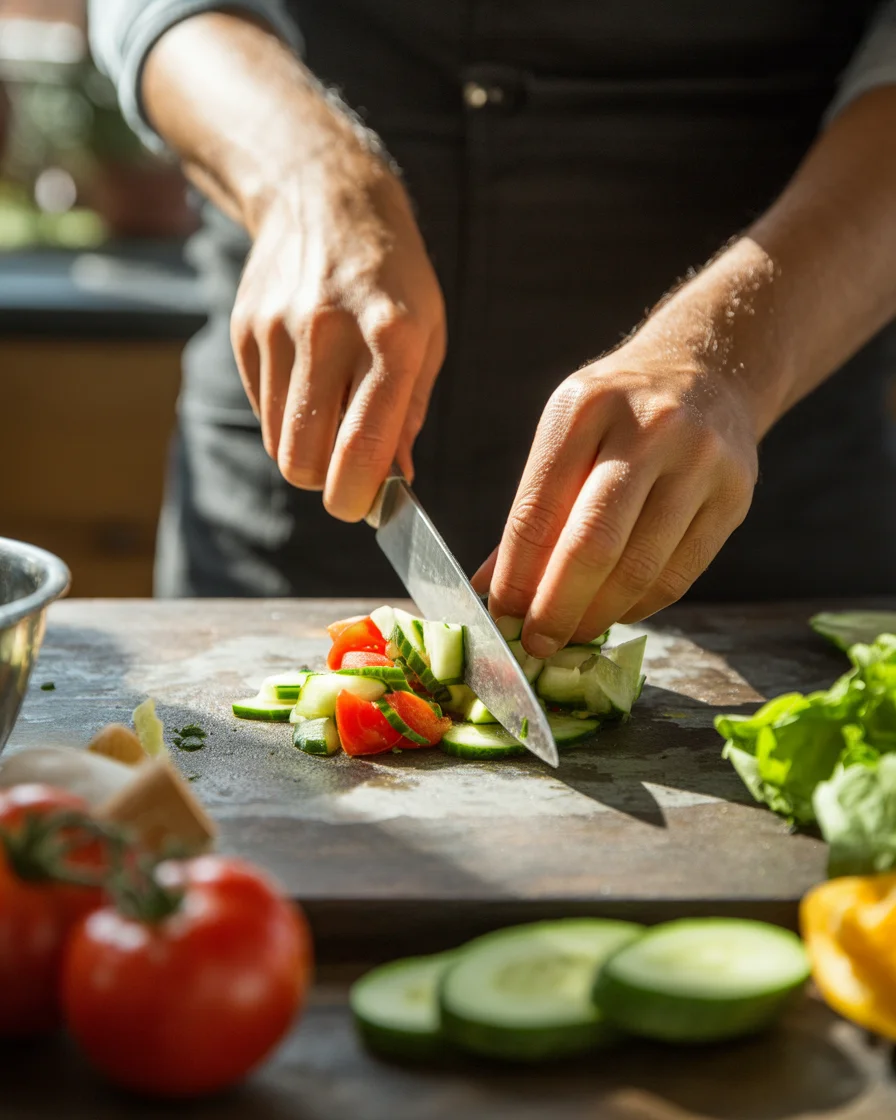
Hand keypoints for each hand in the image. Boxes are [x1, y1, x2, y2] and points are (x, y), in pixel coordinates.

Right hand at [231, 158, 445, 520]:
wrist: (327, 198)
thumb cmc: (394, 279)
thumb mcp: (427, 336)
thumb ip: (410, 414)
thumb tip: (393, 483)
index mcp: (393, 336)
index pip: (363, 445)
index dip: (358, 496)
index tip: (363, 507)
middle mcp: (329, 331)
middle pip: (305, 458)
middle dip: (326, 484)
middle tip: (347, 473)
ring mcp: (278, 329)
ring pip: (278, 442)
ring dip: (306, 450)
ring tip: (332, 416)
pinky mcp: (245, 331)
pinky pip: (260, 409)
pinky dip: (284, 417)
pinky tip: (308, 382)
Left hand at [474, 340, 758, 656]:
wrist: (708, 371)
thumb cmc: (618, 412)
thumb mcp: (566, 433)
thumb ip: (533, 509)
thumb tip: (491, 588)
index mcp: (585, 407)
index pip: (538, 511)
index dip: (516, 576)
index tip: (501, 615)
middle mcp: (648, 428)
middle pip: (592, 544)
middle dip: (556, 607)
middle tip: (536, 642)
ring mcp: (699, 461)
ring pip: (640, 568)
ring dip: (597, 615)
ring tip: (572, 633)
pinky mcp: (735, 496)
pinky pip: (678, 575)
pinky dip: (639, 606)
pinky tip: (616, 611)